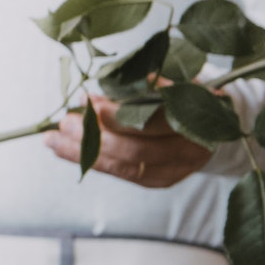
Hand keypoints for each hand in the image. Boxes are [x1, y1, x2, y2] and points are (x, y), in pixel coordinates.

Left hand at [45, 95, 212, 188]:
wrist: (211, 126)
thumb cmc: (183, 97)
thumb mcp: (168, 84)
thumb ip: (136, 89)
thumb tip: (92, 97)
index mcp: (194, 121)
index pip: (152, 123)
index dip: (117, 115)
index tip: (89, 102)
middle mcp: (188, 150)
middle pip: (135, 150)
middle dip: (95, 137)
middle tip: (65, 122)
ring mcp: (174, 170)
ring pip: (124, 166)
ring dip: (84, 153)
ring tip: (52, 140)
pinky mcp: (159, 180)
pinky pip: (121, 173)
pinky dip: (90, 162)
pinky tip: (64, 151)